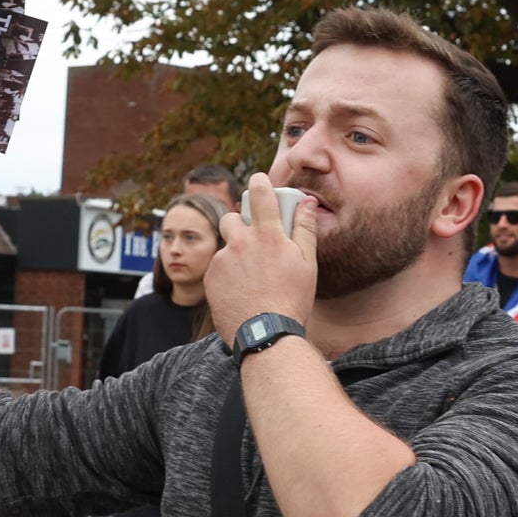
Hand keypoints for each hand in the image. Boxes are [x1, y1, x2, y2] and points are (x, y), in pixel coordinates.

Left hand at [204, 172, 321, 340]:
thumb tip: (307, 202)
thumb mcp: (307, 263)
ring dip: (234, 253)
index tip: (259, 182)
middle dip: (239, 224)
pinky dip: (226, 274)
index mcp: (267, 235)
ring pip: (225, 246)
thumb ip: (305, 229)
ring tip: (249, 277)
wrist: (265, 334)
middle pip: (231, 217)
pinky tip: (240, 291)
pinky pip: (217, 267)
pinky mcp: (210, 277)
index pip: (259, 193)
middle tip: (252, 241)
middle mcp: (241, 242)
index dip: (258, 182)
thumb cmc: (291, 299)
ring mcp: (222, 260)